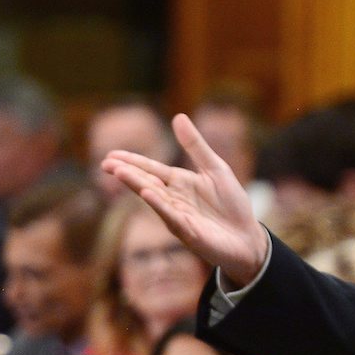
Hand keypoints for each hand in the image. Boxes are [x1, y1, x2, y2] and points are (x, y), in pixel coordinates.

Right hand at [101, 113, 267, 286]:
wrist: (248, 238)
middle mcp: (174, 199)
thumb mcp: (216, 168)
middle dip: (127, 173)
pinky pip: (173, 217)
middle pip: (147, 182)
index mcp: (179, 182)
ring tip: (120, 173)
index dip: (132, 162)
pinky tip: (148, 195)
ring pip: (155, 199)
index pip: (151, 169)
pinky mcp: (190, 232)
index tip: (111, 155)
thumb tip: (178, 116)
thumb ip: (196, 146)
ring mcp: (179, 217)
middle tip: (106, 163)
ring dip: (138, 185)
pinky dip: (160, 206)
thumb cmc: (231, 204)